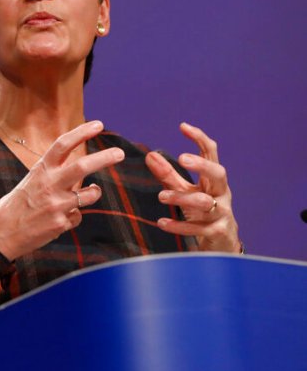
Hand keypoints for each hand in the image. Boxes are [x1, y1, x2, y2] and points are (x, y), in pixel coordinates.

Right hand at [0, 120, 125, 260]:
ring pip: (90, 194)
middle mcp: (49, 184)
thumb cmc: (17, 205)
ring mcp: (56, 205)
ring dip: (94, 192)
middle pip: (82, 166)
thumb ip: (52, 175)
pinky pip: (78, 216)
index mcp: (40, 170)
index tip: (98, 125)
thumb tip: (78, 171)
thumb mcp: (31, 181)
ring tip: (92, 191)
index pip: (62, 145)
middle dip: (104, 158)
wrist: (1, 233)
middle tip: (120, 153)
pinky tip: (59, 219)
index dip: (81, 132)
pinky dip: (73, 216)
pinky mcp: (60, 223)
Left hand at [145, 122, 240, 252]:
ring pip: (204, 202)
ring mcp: (221, 214)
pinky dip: (179, 226)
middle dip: (202, 165)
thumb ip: (168, 175)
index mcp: (214, 180)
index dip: (199, 139)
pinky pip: (198, 229)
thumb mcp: (185, 191)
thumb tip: (149, 155)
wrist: (221, 244)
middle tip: (182, 158)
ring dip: (181, 198)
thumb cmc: (202, 212)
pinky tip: (161, 223)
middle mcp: (221, 194)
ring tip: (161, 196)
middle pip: (218, 174)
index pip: (211, 154)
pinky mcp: (216, 232)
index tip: (183, 126)